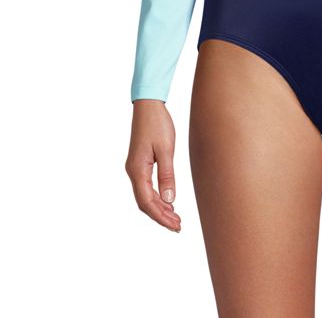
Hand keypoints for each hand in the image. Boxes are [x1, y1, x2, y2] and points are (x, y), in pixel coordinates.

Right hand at [125, 100, 181, 231]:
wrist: (148, 105)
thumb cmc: (158, 124)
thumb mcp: (166, 149)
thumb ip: (167, 175)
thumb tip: (169, 200)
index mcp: (137, 170)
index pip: (147, 202)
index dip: (161, 217)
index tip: (175, 226)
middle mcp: (133, 171)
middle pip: (144, 203)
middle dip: (160, 216)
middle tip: (178, 226)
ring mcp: (135, 168)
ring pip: (144, 196)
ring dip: (159, 209)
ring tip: (175, 218)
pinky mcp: (139, 164)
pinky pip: (146, 187)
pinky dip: (156, 198)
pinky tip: (168, 202)